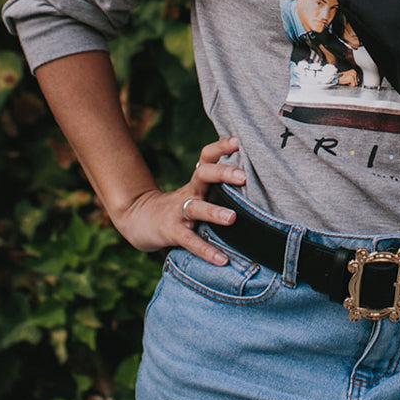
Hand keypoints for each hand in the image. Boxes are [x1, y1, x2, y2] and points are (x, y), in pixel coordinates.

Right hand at [113, 136, 245, 265]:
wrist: (141, 219)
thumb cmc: (182, 203)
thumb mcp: (198, 189)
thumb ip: (220, 184)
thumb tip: (259, 179)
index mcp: (198, 179)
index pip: (207, 156)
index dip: (221, 146)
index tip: (239, 140)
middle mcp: (189, 191)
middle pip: (203, 174)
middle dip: (222, 173)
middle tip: (243, 175)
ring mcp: (178, 211)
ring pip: (196, 208)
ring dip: (214, 212)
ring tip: (232, 218)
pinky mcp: (171, 232)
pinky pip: (189, 241)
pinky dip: (206, 251)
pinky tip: (222, 260)